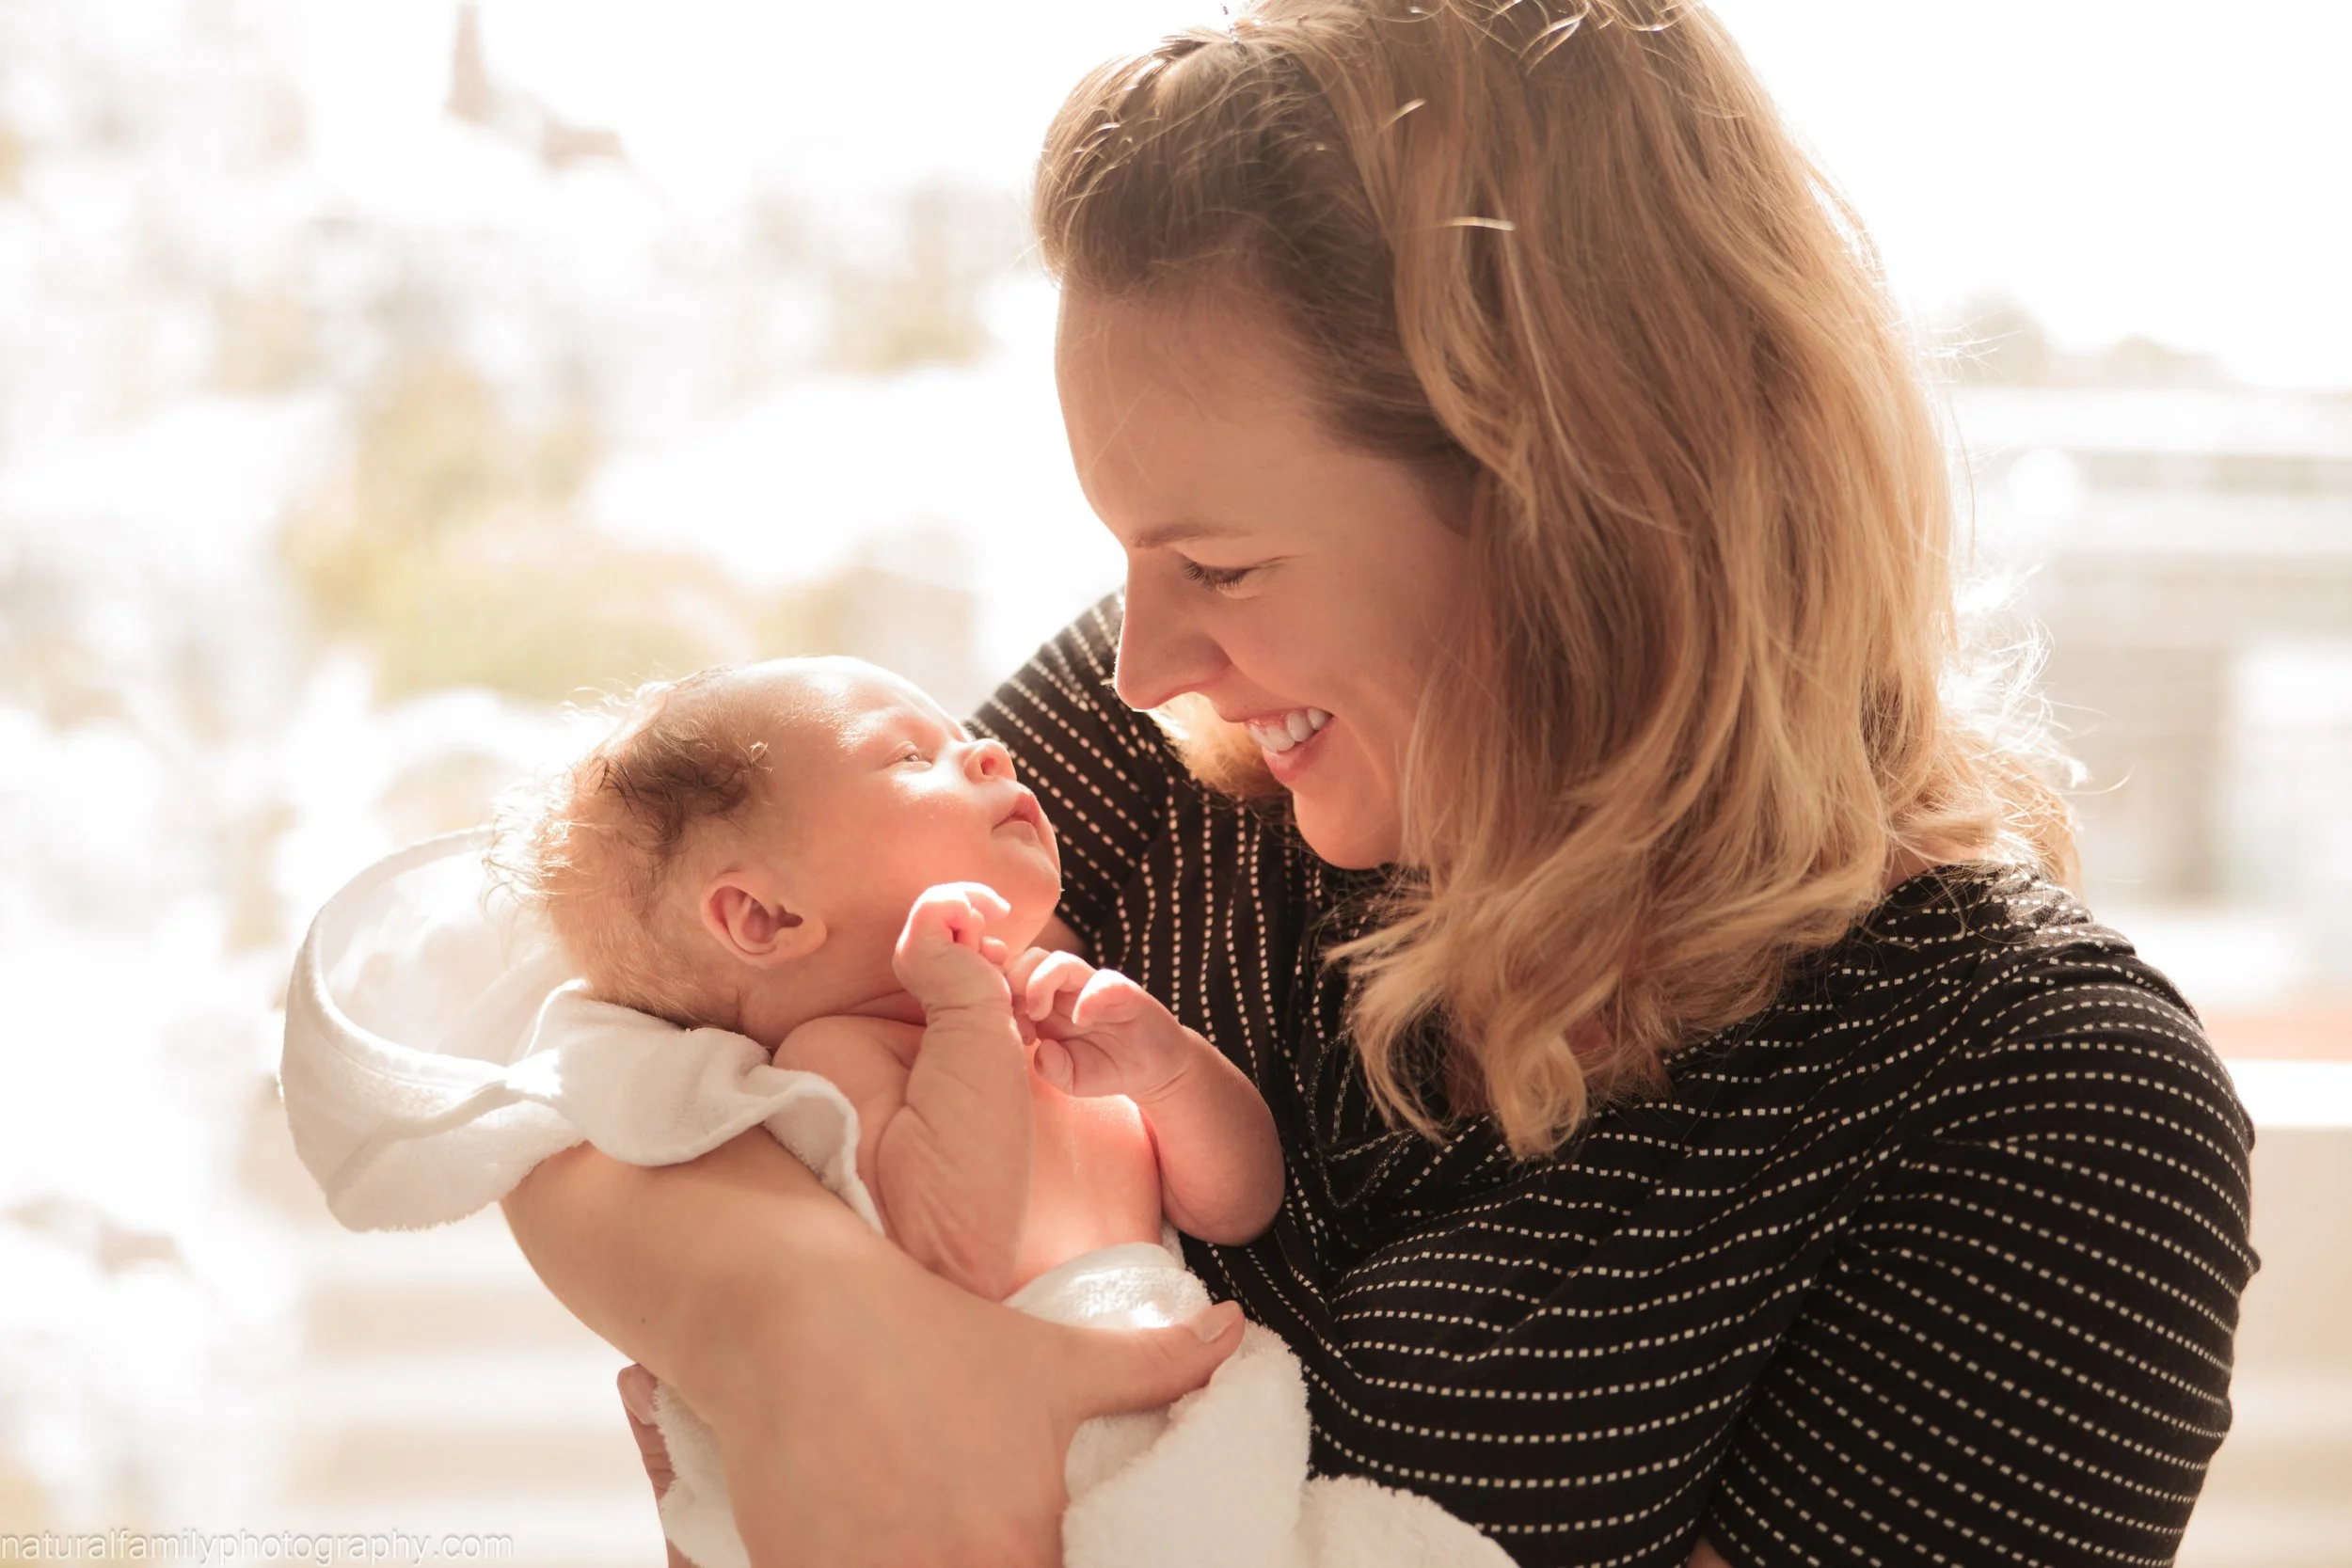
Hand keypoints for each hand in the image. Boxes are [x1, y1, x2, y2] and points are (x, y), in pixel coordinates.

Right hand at [507, 1137, 1245, 1567]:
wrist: (794, 1318)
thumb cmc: (927, 1337)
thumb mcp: (1053, 1357)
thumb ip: (1157, 1363)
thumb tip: (1236, 1333)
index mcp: (1024, 1539)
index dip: (1080, 1564)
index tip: (1068, 1545)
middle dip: (1008, 1565)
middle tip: (992, 1535)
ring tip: (933, 1535)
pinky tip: (878, 1544)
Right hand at [892, 883, 1013, 1013]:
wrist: (980, 1024)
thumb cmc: (987, 1001)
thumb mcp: (982, 958)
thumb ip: (975, 936)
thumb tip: (991, 910)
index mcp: (921, 957)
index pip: (946, 915)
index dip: (974, 919)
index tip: (996, 943)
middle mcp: (909, 951)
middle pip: (948, 906)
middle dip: (976, 924)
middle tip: (984, 958)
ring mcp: (909, 947)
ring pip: (947, 902)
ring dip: (975, 927)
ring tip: (980, 958)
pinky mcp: (918, 942)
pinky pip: (941, 900)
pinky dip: (965, 908)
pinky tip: (974, 937)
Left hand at [1005, 948, 1193, 1100]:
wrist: (1152, 1070)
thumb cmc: (1106, 1068)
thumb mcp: (1072, 1079)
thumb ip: (1052, 1069)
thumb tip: (1040, 1049)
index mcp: (1046, 1005)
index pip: (1012, 978)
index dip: (998, 993)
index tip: (995, 1025)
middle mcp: (1067, 990)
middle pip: (1029, 960)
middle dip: (1013, 982)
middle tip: (1017, 1017)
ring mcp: (1094, 987)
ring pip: (1060, 961)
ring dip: (1041, 983)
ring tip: (1039, 1015)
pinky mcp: (1123, 991)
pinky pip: (1102, 982)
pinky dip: (1088, 998)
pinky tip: (1082, 1021)